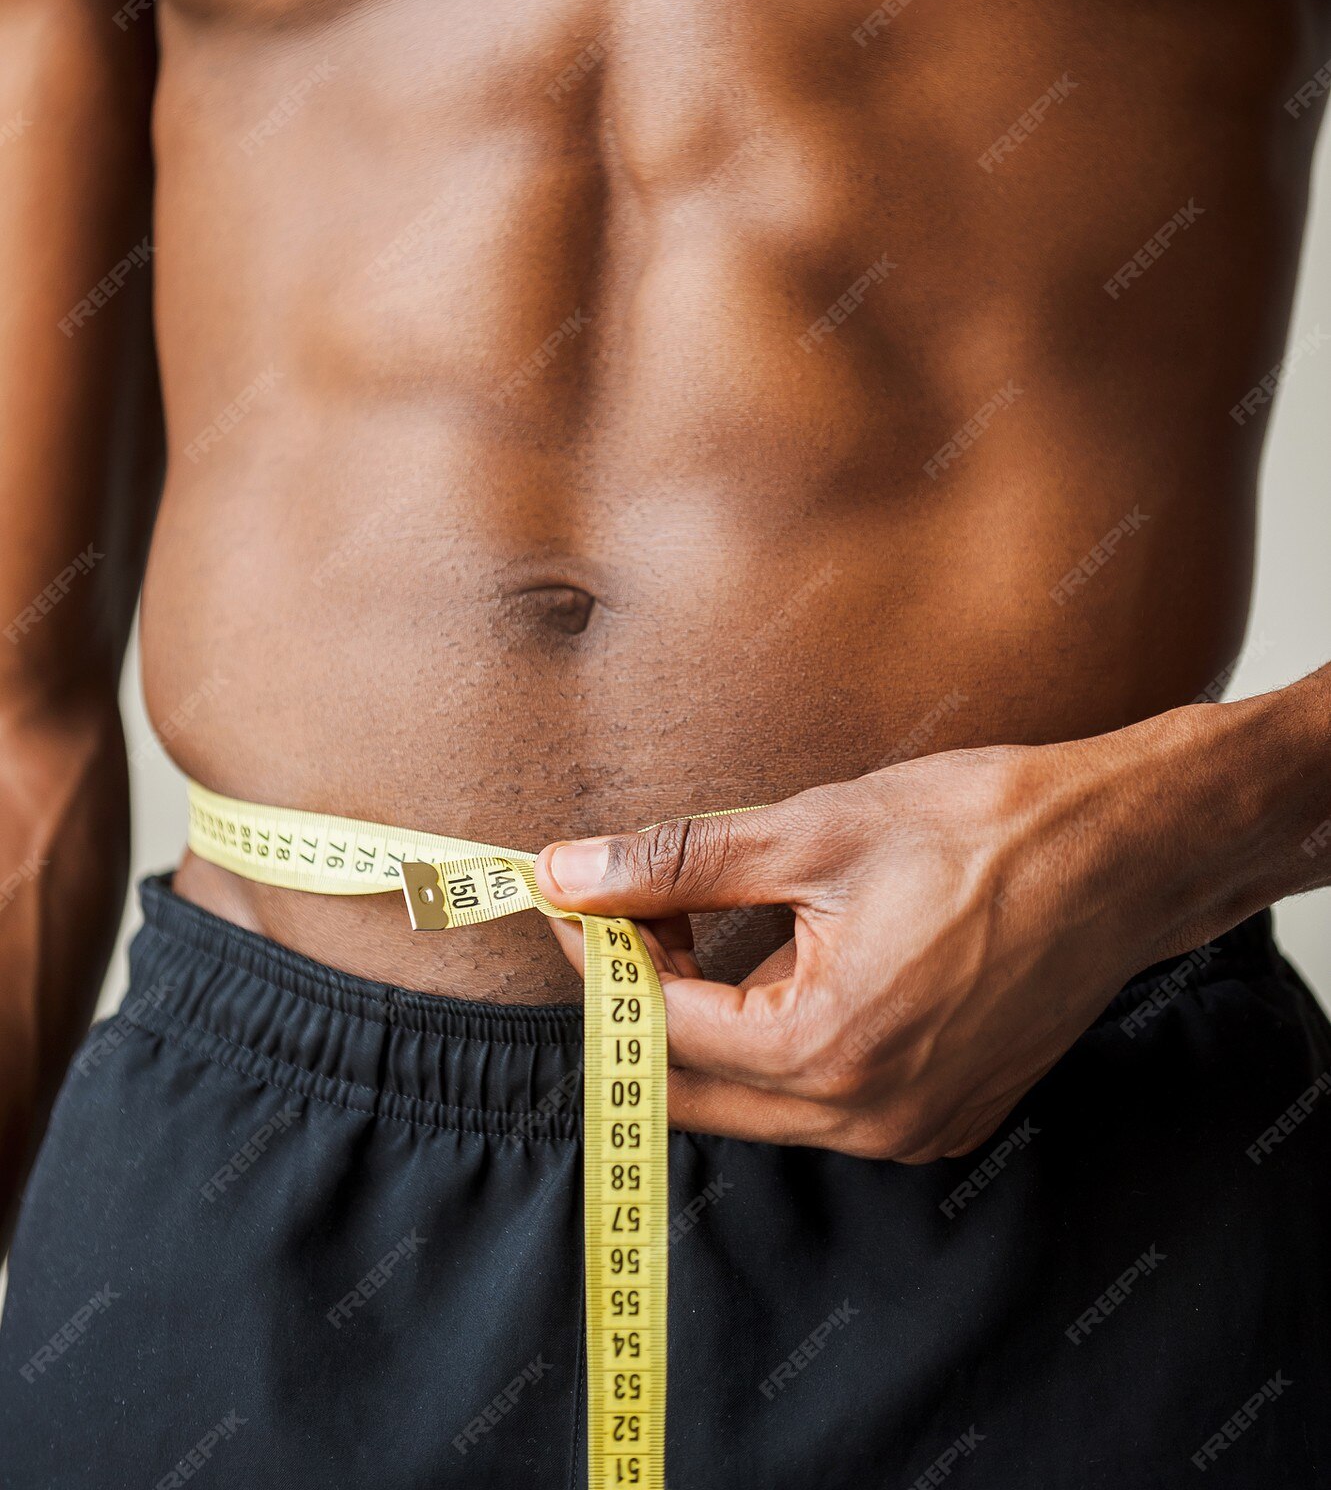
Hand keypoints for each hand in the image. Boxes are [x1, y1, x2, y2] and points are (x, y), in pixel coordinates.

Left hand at [535, 706, 1255, 1158]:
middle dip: (637, 1000)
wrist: (1124, 852)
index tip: (566, 890)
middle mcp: (867, 1118)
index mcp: (828, 1049)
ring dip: (703, 1019)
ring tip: (696, 919)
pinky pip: (819, 1099)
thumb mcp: (813, 828)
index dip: (595, 955)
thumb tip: (566, 872)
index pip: (658, 1028)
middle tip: (617, 908)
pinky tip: (778, 959)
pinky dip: (774, 1039)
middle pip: (693, 1086)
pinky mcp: (942, 1116)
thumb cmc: (983, 827)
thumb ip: (677, 864)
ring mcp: (910, 1130)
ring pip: (753, 1098)